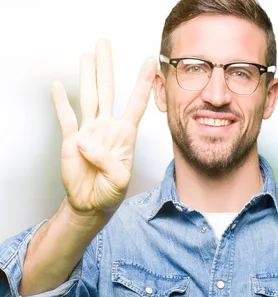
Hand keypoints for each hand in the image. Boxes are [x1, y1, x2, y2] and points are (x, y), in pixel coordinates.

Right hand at [51, 39, 156, 213]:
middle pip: (107, 89)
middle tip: (104, 43)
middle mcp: (107, 127)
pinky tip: (58, 85)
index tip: (150, 62)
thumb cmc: (111, 191)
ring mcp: (89, 131)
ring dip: (86, 76)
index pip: (136, 103)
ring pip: (88, 97)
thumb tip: (86, 142)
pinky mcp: (71, 140)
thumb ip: (107, 161)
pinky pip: (66, 117)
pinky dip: (61, 101)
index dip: (143, 83)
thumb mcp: (119, 180)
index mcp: (125, 135)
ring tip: (86, 55)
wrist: (92, 203)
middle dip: (107, 66)